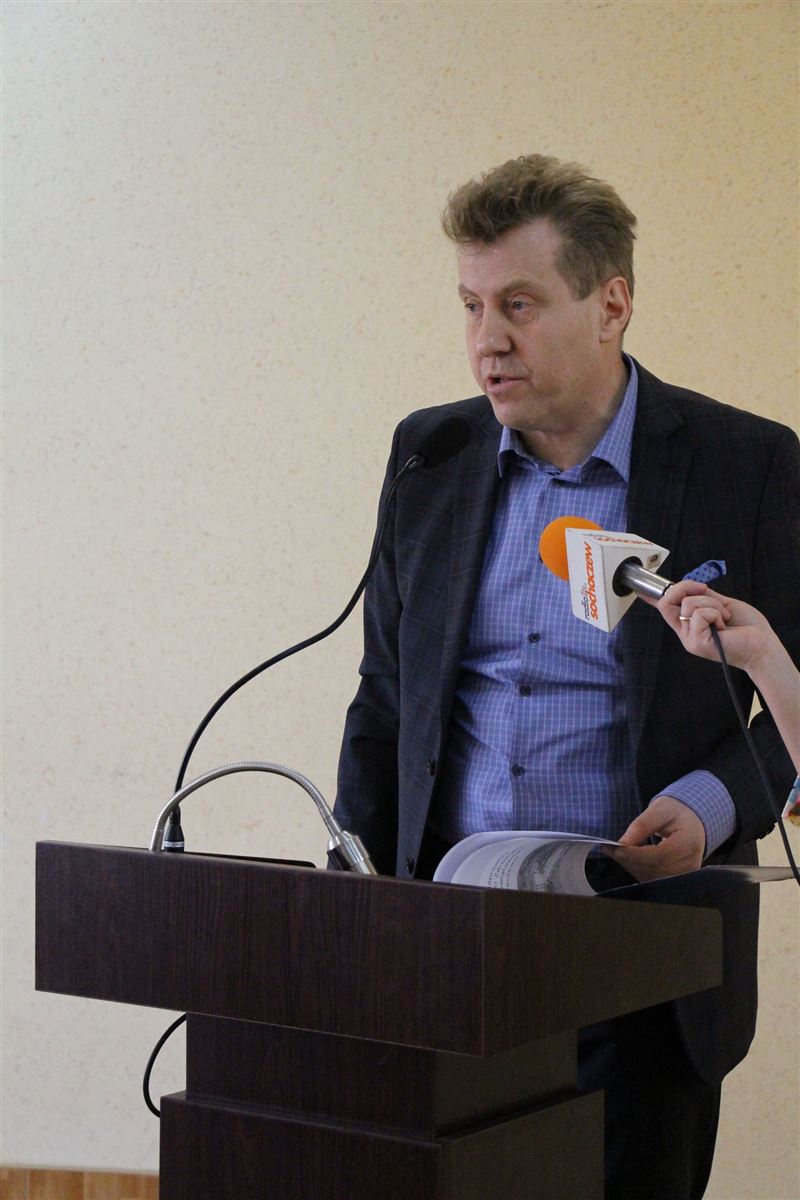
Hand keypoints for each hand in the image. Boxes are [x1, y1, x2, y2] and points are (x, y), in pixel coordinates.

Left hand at [608, 795, 705, 881]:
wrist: (693, 820)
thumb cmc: (677, 812)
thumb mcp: (659, 810)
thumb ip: (641, 826)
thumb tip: (623, 843)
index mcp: (689, 842)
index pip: (659, 856)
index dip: (635, 855)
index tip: (616, 849)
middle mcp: (690, 862)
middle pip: (654, 869)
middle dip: (629, 860)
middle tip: (609, 849)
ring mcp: (685, 873)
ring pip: (652, 877)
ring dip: (631, 866)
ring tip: (616, 852)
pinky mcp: (678, 878)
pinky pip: (654, 878)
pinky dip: (638, 869)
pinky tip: (627, 859)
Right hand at [653, 580, 772, 672]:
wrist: (762, 644)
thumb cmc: (746, 627)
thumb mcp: (722, 604)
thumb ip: (704, 597)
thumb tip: (693, 587)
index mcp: (689, 624)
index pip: (666, 609)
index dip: (652, 597)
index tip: (640, 590)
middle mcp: (685, 632)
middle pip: (667, 601)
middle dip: (685, 587)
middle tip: (705, 589)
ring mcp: (689, 638)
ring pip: (688, 604)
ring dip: (712, 604)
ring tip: (725, 618)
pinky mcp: (696, 642)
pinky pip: (699, 614)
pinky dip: (716, 613)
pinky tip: (724, 625)